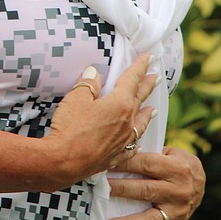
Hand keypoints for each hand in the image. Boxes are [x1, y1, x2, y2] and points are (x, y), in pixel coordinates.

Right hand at [44, 56, 158, 184]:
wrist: (63, 162)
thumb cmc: (70, 128)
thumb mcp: (76, 98)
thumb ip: (88, 84)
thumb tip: (93, 73)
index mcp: (120, 104)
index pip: (132, 79)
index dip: (140, 66)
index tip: (149, 57)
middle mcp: (127, 122)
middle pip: (140, 99)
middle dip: (147, 86)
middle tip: (156, 77)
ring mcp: (123, 141)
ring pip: (140, 124)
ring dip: (147, 114)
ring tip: (154, 109)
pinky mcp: (115, 156)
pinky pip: (131, 146)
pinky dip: (136, 140)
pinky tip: (137, 142)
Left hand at [106, 146, 204, 219]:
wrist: (201, 181)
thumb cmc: (176, 162)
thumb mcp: (168, 153)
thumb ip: (148, 155)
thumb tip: (118, 155)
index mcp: (178, 168)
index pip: (146, 165)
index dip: (124, 164)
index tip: (104, 165)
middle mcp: (180, 191)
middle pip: (146, 191)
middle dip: (121, 190)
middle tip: (101, 190)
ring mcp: (179, 212)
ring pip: (150, 219)